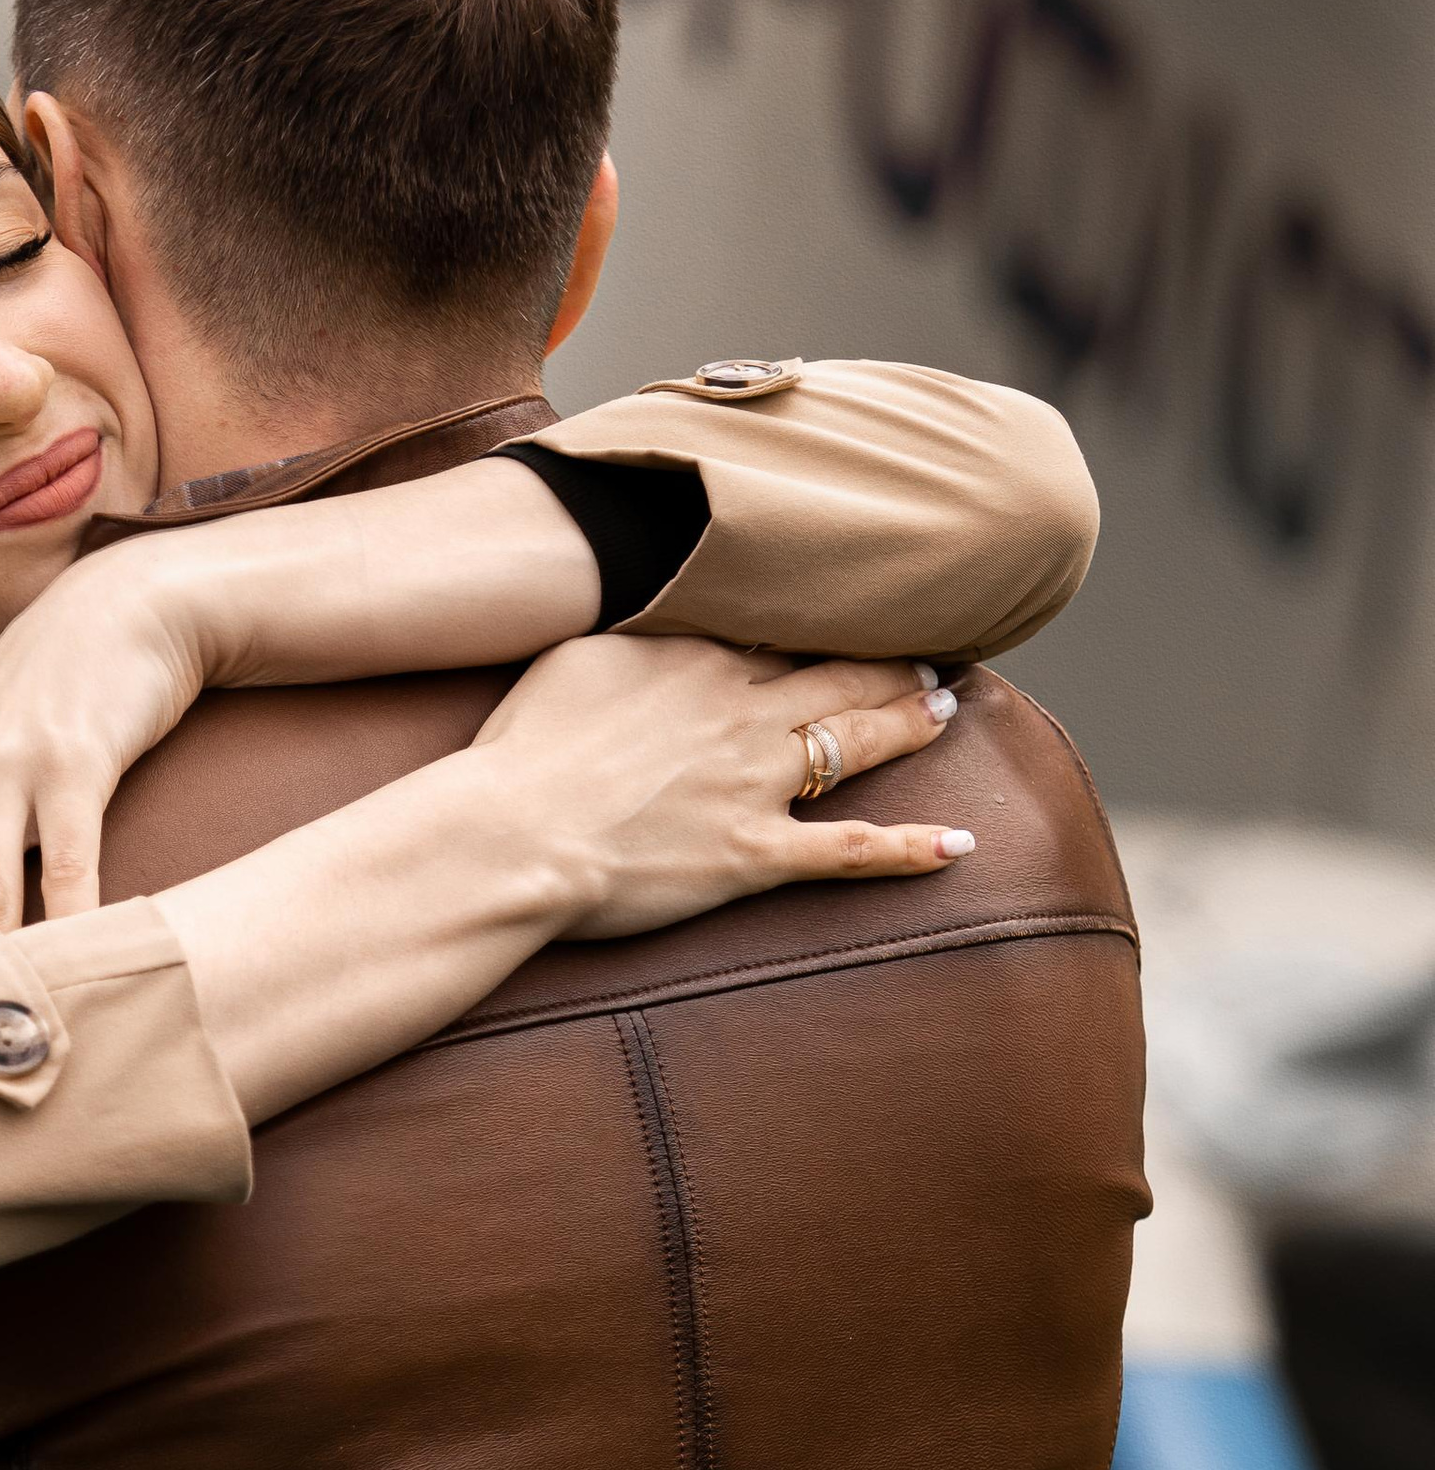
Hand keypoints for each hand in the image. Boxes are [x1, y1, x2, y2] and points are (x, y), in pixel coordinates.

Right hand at [473, 639, 970, 937]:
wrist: (510, 833)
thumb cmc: (521, 750)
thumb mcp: (574, 660)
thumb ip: (636, 640)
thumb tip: (665, 626)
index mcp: (696, 660)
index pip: (779, 630)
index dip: (824, 622)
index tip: (853, 615)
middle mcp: (742, 712)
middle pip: (837, 675)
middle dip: (891, 664)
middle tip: (930, 657)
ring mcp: (756, 783)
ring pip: (856, 742)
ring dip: (908, 724)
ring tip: (946, 710)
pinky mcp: (755, 853)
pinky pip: (850, 850)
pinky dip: (909, 849)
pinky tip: (958, 846)